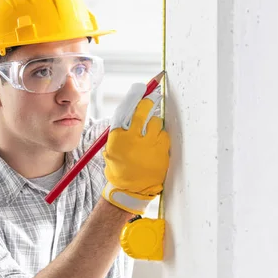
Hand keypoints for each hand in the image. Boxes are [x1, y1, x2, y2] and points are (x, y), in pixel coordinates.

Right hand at [101, 83, 169, 214]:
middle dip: (148, 103)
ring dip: (154, 124)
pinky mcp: (161, 151)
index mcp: (118, 136)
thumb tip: (134, 104)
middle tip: (151, 99)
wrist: (129, 189)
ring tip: (149, 135)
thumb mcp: (112, 146)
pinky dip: (161, 136)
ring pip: (156, 122)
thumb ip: (122, 128)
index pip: (126, 108)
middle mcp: (133, 138)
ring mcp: (149, 145)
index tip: (141, 88)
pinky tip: (155, 145)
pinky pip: (164, 135)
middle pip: (143, 111)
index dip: (135, 96)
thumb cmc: (120, 165)